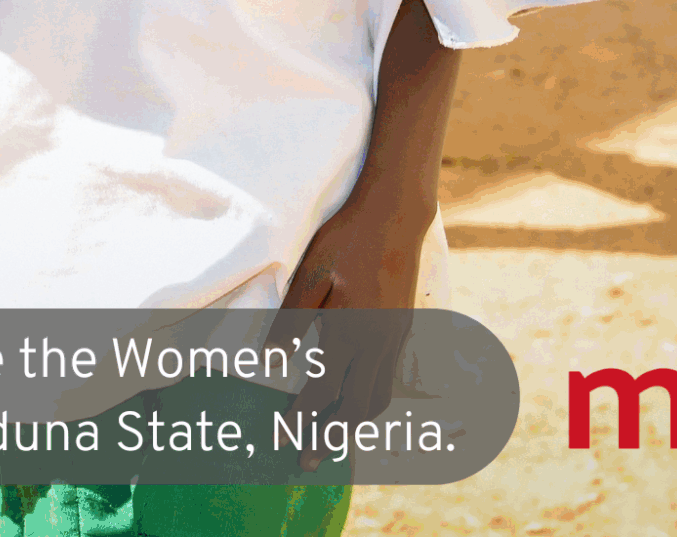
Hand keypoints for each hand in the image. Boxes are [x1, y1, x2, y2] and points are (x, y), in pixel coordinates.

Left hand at [273, 194, 430, 467]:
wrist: (395, 217)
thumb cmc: (346, 241)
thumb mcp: (311, 274)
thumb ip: (292, 320)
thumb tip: (274, 362)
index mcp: (351, 332)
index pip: (322, 390)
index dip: (299, 418)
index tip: (280, 439)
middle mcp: (377, 344)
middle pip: (355, 408)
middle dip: (329, 438)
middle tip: (307, 461)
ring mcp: (394, 339)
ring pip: (378, 399)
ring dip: (354, 425)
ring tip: (333, 439)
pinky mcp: (403, 330)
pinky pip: (389, 380)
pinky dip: (372, 402)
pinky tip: (357, 402)